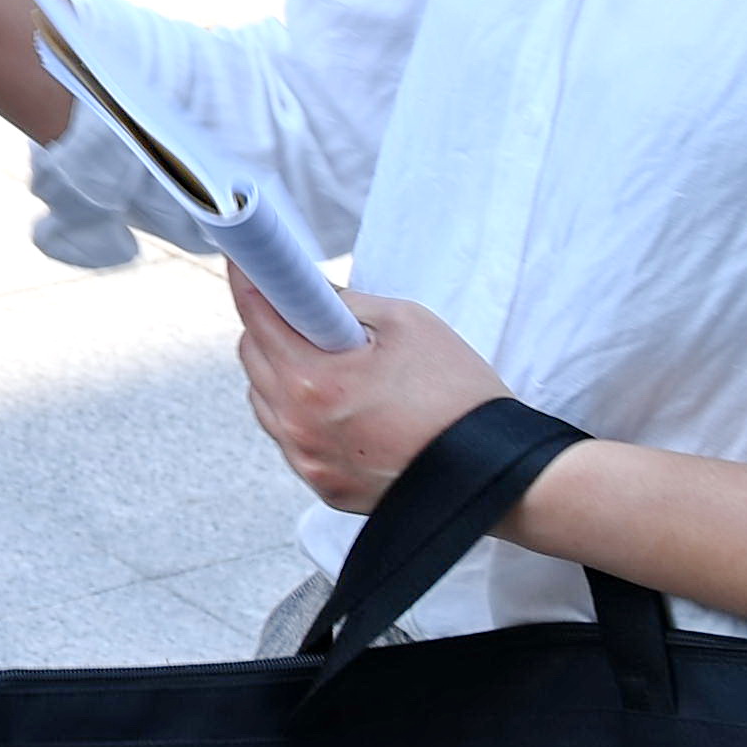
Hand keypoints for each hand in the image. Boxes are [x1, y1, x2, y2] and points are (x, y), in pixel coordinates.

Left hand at [229, 273, 506, 512]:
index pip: (256, 313)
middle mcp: (299, 426)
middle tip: (308, 313)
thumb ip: (343, 301)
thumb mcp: (405, 322)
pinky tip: (342, 404)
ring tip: (336, 365)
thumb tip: (304, 287)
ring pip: (264, 398)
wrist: (498, 472)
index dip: (251, 279)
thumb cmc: (458, 394)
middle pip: (252, 355)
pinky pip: (288, 436)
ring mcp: (308, 462)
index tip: (247, 259)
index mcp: (314, 380)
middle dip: (272, 325)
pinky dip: (300, 413)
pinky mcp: (323, 487)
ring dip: (282, 372)